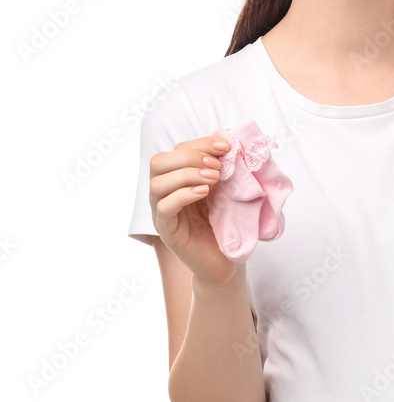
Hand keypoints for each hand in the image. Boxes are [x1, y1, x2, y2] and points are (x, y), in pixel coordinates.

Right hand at [149, 135, 240, 285]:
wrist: (226, 260)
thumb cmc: (226, 224)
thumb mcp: (226, 190)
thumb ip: (223, 168)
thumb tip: (228, 141)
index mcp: (178, 180)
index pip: (176, 150)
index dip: (200, 143)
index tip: (225, 146)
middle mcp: (165, 193)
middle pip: (158, 162)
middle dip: (189, 157)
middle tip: (216, 166)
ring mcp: (162, 213)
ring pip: (157, 183)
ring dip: (187, 175)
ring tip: (214, 180)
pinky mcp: (167, 231)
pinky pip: (163, 207)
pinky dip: (183, 195)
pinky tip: (203, 193)